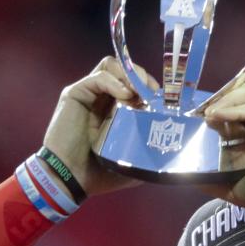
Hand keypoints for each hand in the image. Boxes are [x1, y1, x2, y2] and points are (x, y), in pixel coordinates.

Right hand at [43, 56, 158, 197]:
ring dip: (130, 74)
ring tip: (140, 92)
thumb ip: (148, 150)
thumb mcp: (132, 161)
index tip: (164, 99)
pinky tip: (125, 96)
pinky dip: (115, 82)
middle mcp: (101, 97)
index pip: (134, 83)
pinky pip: (98, 77)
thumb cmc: (99, 174)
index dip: (150, 86)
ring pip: (111, 66)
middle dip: (142, 76)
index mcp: (114, 109)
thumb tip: (174, 148)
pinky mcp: (75, 94)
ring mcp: (88, 94)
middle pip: (124, 70)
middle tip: (154, 92)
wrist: (70, 180)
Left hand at [203, 78, 244, 211]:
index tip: (199, 115)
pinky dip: (237, 109)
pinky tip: (219, 117)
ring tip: (210, 113)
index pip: (238, 103)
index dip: (219, 105)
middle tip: (204, 111)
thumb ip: (212, 180)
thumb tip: (187, 178)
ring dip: (228, 99)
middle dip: (223, 96)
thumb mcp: (232, 186)